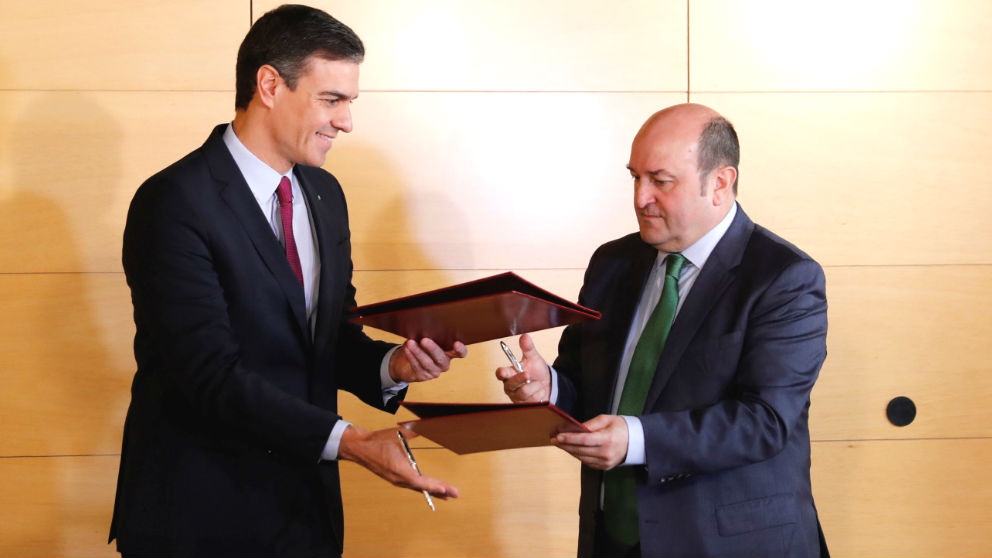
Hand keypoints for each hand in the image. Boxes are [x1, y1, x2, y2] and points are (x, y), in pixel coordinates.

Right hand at [338, 425, 458, 499]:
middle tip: (455, 494)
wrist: (360, 447)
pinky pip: (412, 486)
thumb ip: (417, 430)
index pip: (420, 481)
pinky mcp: (395, 478)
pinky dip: (423, 488)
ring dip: (432, 491)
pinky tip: (430, 489)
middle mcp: (399, 479)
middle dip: (440, 491)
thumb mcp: (400, 433)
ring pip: (418, 488)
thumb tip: (431, 425)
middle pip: (422, 488)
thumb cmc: (378, 441)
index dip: (434, 486)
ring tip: (447, 495)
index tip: (446, 490)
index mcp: (400, 470)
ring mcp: (397, 480)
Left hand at [389, 338, 467, 382]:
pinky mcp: (423, 376)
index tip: (456, 343)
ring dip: (417, 352)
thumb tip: (424, 327)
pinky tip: (407, 349)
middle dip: (432, 349)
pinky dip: (411, 356)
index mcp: (450, 353)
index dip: (460, 349)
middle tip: (424, 340)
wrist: (406, 362)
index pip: (460, 353)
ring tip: (410, 343)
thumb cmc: (420, 345)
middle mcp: (444, 363)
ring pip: (427, 363)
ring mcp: (434, 371)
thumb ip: (430, 335)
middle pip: (441, 358)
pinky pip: (417, 366)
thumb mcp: (427, 339)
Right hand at [494, 334, 550, 402]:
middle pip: (511, 384)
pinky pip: (532, 400)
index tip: (503, 371)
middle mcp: (510, 386)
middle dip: (520, 378)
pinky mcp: (524, 405)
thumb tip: (524, 336)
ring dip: (535, 386)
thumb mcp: (534, 358)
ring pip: (524, 392)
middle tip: (528, 374)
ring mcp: (516, 397)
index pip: (501, 373)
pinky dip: (539, 393)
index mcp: (509, 373)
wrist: (548, 385)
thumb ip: (528, 348)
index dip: (501, 373)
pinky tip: (539, 391)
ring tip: (538, 383)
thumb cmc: (536, 371)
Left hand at [552, 414, 628, 469]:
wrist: (636, 441)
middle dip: (565, 445)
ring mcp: (605, 462)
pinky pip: (586, 462)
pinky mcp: (604, 467)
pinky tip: (571, 449)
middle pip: (580, 450)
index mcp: (607, 439)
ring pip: (581, 457)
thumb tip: (575, 428)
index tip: (557, 436)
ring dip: (569, 450)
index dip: (569, 438)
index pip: (584, 440)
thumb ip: (591, 424)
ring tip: (559, 443)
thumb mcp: (607, 419)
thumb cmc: (620, 427)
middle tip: (553, 439)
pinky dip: (578, 455)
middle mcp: (606, 453)